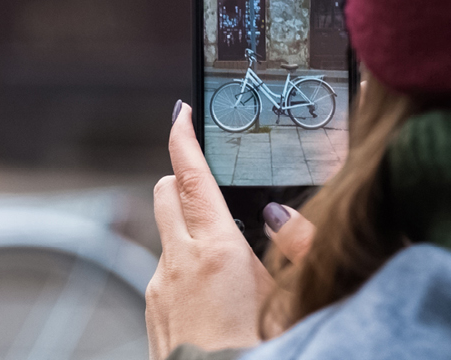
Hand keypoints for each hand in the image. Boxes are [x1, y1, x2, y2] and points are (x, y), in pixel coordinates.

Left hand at [146, 103, 314, 358]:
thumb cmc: (265, 350)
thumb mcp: (298, 298)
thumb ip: (299, 248)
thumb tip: (282, 216)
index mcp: (215, 250)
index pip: (189, 176)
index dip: (183, 139)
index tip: (180, 113)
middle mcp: (176, 263)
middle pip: (163, 194)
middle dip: (182, 180)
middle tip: (214, 186)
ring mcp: (158, 290)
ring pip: (166, 238)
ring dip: (189, 233)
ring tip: (231, 263)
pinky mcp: (151, 315)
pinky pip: (165, 275)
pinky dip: (185, 270)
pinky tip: (217, 301)